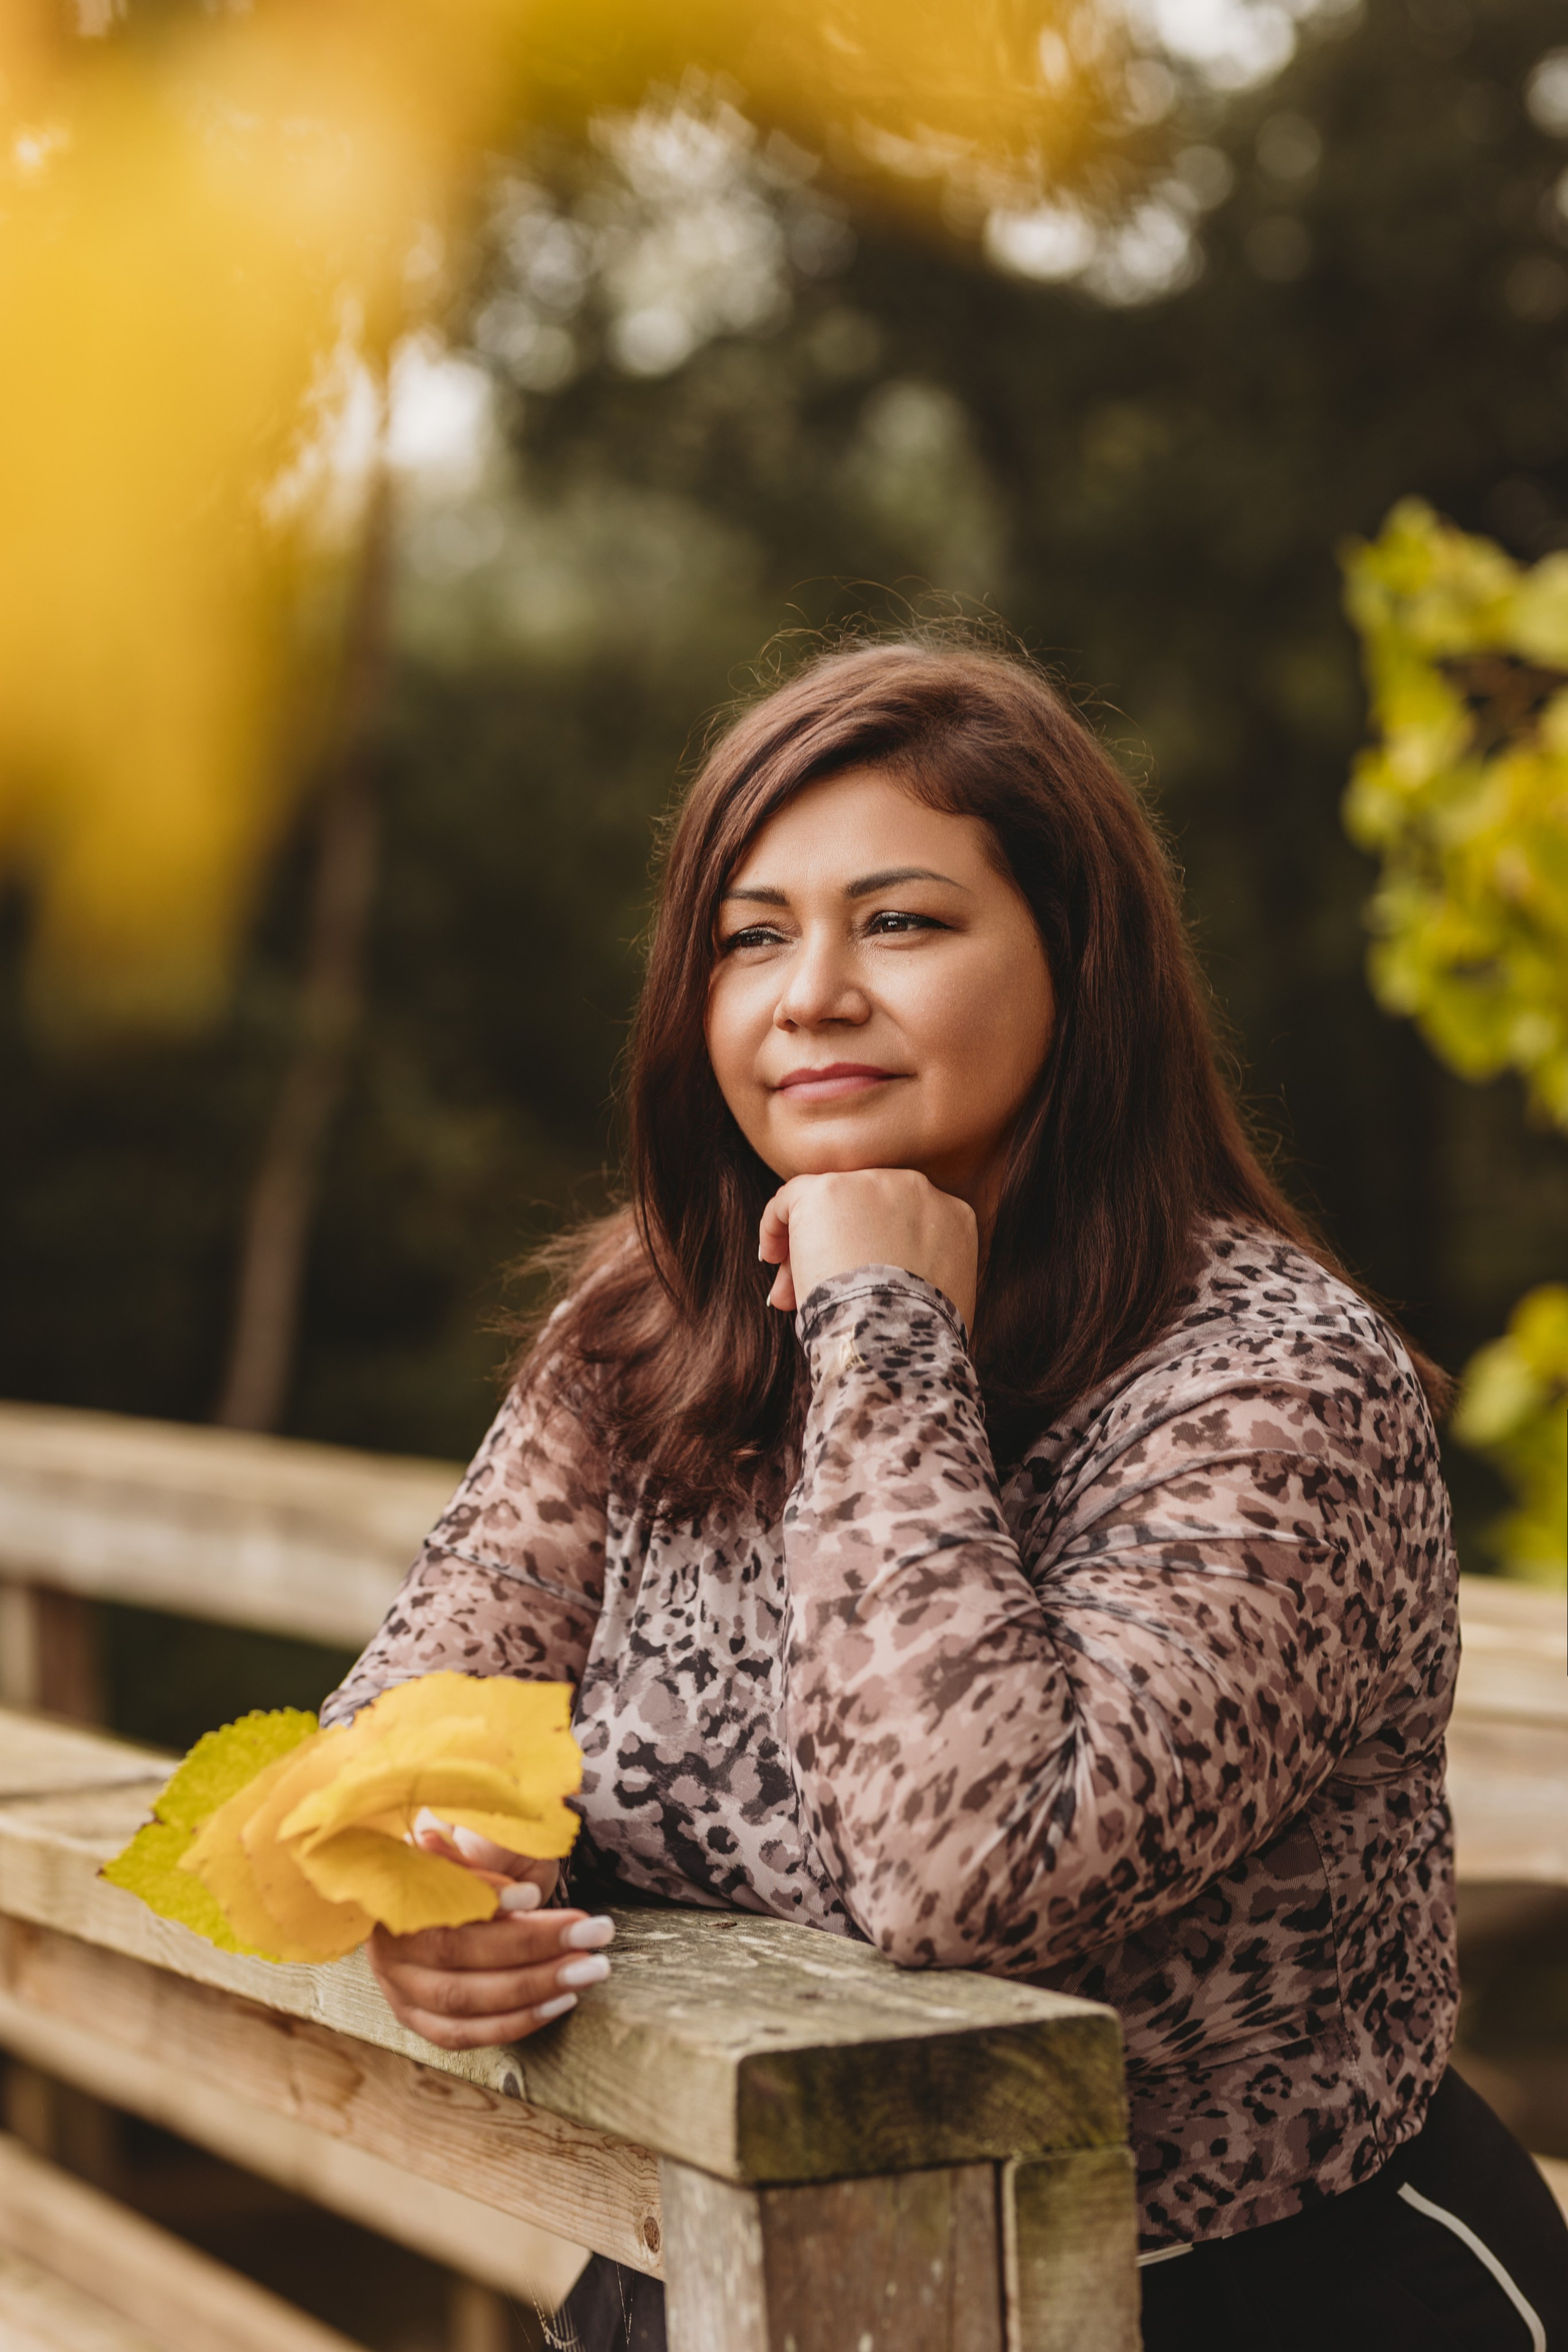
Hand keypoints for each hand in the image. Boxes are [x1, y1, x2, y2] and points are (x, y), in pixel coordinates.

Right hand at [367, 1812, 613, 2049]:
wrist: (477, 1879)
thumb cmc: (485, 1850)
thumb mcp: (485, 1829)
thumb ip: (479, 1841)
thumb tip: (458, 1850)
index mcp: (395, 1878)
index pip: (431, 1891)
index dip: (479, 1896)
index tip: (532, 1894)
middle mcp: (387, 1935)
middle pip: (453, 1950)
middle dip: (531, 1944)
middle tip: (593, 1931)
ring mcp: (396, 1982)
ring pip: (462, 1998)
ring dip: (533, 1988)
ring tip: (589, 1969)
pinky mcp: (415, 2017)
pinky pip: (463, 2033)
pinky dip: (515, 2022)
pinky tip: (561, 2002)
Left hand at [758, 1169, 977, 1329]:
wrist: (894, 1335)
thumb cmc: (918, 1334)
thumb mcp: (943, 1297)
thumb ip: (923, 1272)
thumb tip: (878, 1282)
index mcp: (952, 1214)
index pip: (902, 1220)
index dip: (872, 1250)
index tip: (854, 1283)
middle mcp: (916, 1187)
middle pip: (864, 1208)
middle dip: (838, 1247)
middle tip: (812, 1290)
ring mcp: (871, 1183)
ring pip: (828, 1204)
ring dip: (806, 1243)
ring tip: (787, 1287)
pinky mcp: (827, 1190)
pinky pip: (792, 1196)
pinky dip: (775, 1224)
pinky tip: (770, 1257)